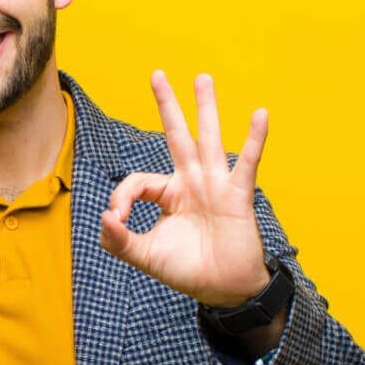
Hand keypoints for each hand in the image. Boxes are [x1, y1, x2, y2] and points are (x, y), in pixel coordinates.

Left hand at [100, 70, 269, 307]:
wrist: (223, 289)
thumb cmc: (187, 270)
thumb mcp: (145, 256)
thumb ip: (120, 240)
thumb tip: (104, 217)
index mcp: (168, 194)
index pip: (138, 181)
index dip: (121, 197)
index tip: (117, 220)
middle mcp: (191, 182)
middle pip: (176, 136)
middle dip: (167, 106)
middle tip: (156, 75)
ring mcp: (215, 185)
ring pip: (208, 140)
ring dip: (206, 108)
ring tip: (202, 78)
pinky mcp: (237, 196)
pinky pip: (247, 163)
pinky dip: (255, 139)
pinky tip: (260, 114)